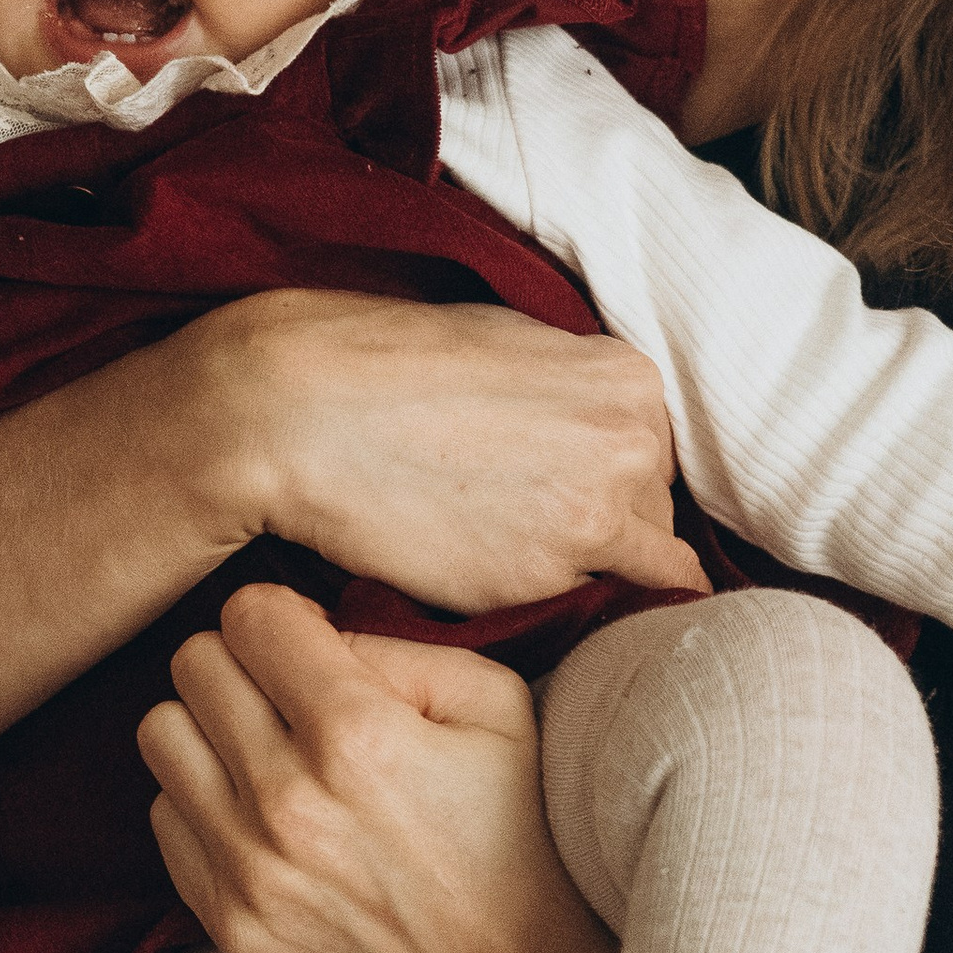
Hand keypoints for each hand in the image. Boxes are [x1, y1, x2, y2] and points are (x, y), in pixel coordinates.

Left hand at [138, 580, 616, 952]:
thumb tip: (317, 638)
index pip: (248, 614)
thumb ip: (401, 649)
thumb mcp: (499, 711)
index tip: (312, 647)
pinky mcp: (231, 929)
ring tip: (269, 755)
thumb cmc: (524, 844)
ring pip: (162, 737)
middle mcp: (287, 801)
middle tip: (290, 695)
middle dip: (243, 664)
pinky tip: (264, 820)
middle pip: (194, 667)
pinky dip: (203, 806)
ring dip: (210, 731)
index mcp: (357, 735)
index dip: (284, 619)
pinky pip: (165, 822)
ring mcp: (250, 872)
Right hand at [208, 290, 709, 611]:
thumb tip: (595, 419)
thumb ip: (571, 386)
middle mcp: (630, 443)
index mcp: (625, 378)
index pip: (652, 448)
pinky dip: (572, 611)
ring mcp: (595, 515)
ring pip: (633, 565)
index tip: (559, 486)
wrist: (300, 413)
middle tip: (523, 519)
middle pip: (651, 507)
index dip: (605, 472)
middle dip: (603, 521)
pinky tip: (523, 591)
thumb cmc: (386, 364)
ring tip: (513, 555)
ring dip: (588, 570)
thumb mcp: (505, 340)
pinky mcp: (546, 579)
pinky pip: (594, 609)